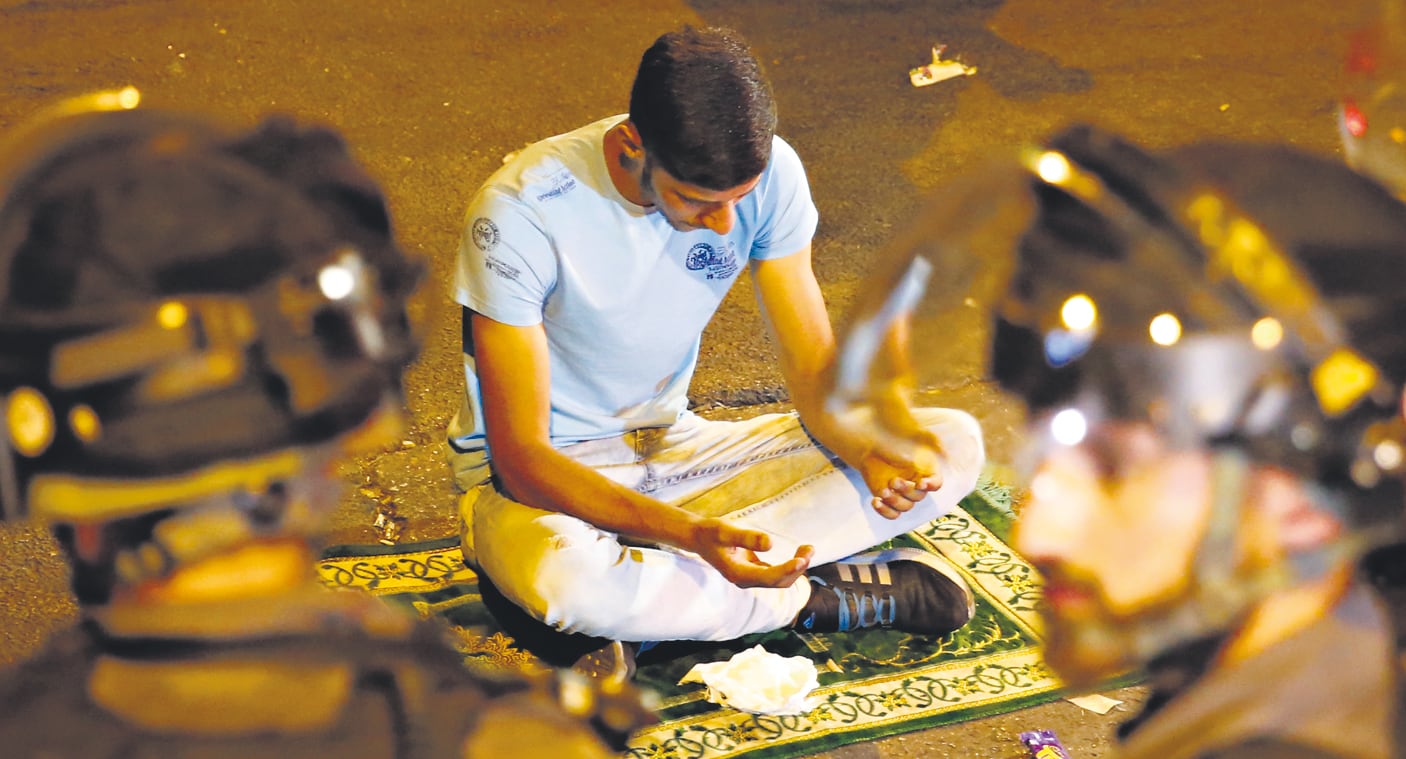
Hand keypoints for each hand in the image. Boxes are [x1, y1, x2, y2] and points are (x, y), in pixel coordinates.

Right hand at [689, 518, 813, 588]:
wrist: (698, 537)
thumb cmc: (710, 532)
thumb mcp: (726, 531)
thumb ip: (747, 537)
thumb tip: (770, 543)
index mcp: (739, 574)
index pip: (770, 577)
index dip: (788, 570)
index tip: (802, 559)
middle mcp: (746, 580)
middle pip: (779, 582)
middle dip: (797, 568)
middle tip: (810, 549)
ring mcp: (751, 577)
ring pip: (780, 579)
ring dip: (796, 567)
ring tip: (809, 548)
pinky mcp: (754, 571)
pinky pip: (776, 573)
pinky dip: (790, 565)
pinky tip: (799, 553)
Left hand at [858, 434, 943, 518]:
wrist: (869, 444)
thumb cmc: (894, 438)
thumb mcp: (914, 436)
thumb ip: (931, 442)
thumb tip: (944, 452)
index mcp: (926, 472)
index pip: (936, 484)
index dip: (931, 485)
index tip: (920, 482)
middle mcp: (916, 485)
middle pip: (918, 497)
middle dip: (906, 490)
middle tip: (893, 480)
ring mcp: (901, 493)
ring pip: (905, 507)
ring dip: (895, 501)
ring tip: (883, 491)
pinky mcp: (888, 499)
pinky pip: (892, 514)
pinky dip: (884, 511)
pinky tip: (875, 501)